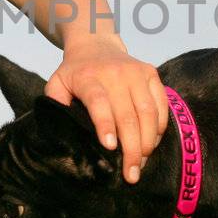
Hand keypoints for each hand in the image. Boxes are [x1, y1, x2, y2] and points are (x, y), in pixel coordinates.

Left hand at [44, 37, 168, 183]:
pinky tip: (151, 143)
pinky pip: (161, 104)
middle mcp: (115, 73)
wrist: (96, 44)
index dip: (105, 125)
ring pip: (148, 112)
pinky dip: (159, 127)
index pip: (99, 101)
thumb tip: (62, 130)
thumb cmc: (75, 73)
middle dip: (131, 148)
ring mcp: (136, 72)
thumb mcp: (57, 84)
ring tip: (142, 163)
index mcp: (89, 77)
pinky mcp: (151, 73)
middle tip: (131, 174)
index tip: (110, 147)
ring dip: (148, 142)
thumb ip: (56, 104)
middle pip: (127, 114)